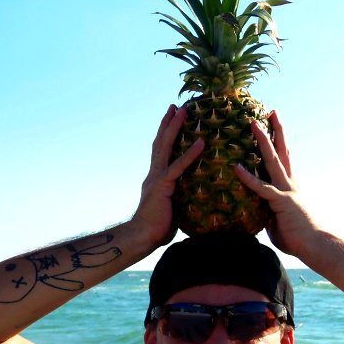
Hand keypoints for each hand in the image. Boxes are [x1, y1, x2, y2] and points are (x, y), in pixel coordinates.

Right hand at [130, 105, 203, 248]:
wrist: (142, 236)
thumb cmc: (157, 229)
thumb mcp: (171, 209)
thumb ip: (179, 199)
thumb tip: (192, 200)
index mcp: (156, 179)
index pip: (160, 152)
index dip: (165, 135)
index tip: (171, 119)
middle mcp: (154, 174)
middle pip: (160, 142)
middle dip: (168, 123)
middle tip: (176, 106)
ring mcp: (157, 178)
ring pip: (165, 147)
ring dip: (174, 127)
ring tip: (184, 111)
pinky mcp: (163, 185)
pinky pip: (178, 167)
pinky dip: (190, 154)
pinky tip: (201, 142)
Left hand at [233, 111, 316, 256]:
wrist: (315, 245)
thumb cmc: (298, 238)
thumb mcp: (278, 222)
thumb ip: (267, 212)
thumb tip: (257, 212)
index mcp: (290, 187)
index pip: (284, 159)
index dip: (280, 142)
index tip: (275, 126)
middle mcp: (290, 184)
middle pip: (282, 151)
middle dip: (275, 131)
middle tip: (270, 112)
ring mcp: (286, 190)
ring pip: (272, 160)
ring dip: (263, 141)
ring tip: (253, 123)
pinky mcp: (281, 202)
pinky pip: (261, 188)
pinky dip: (248, 178)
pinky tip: (236, 167)